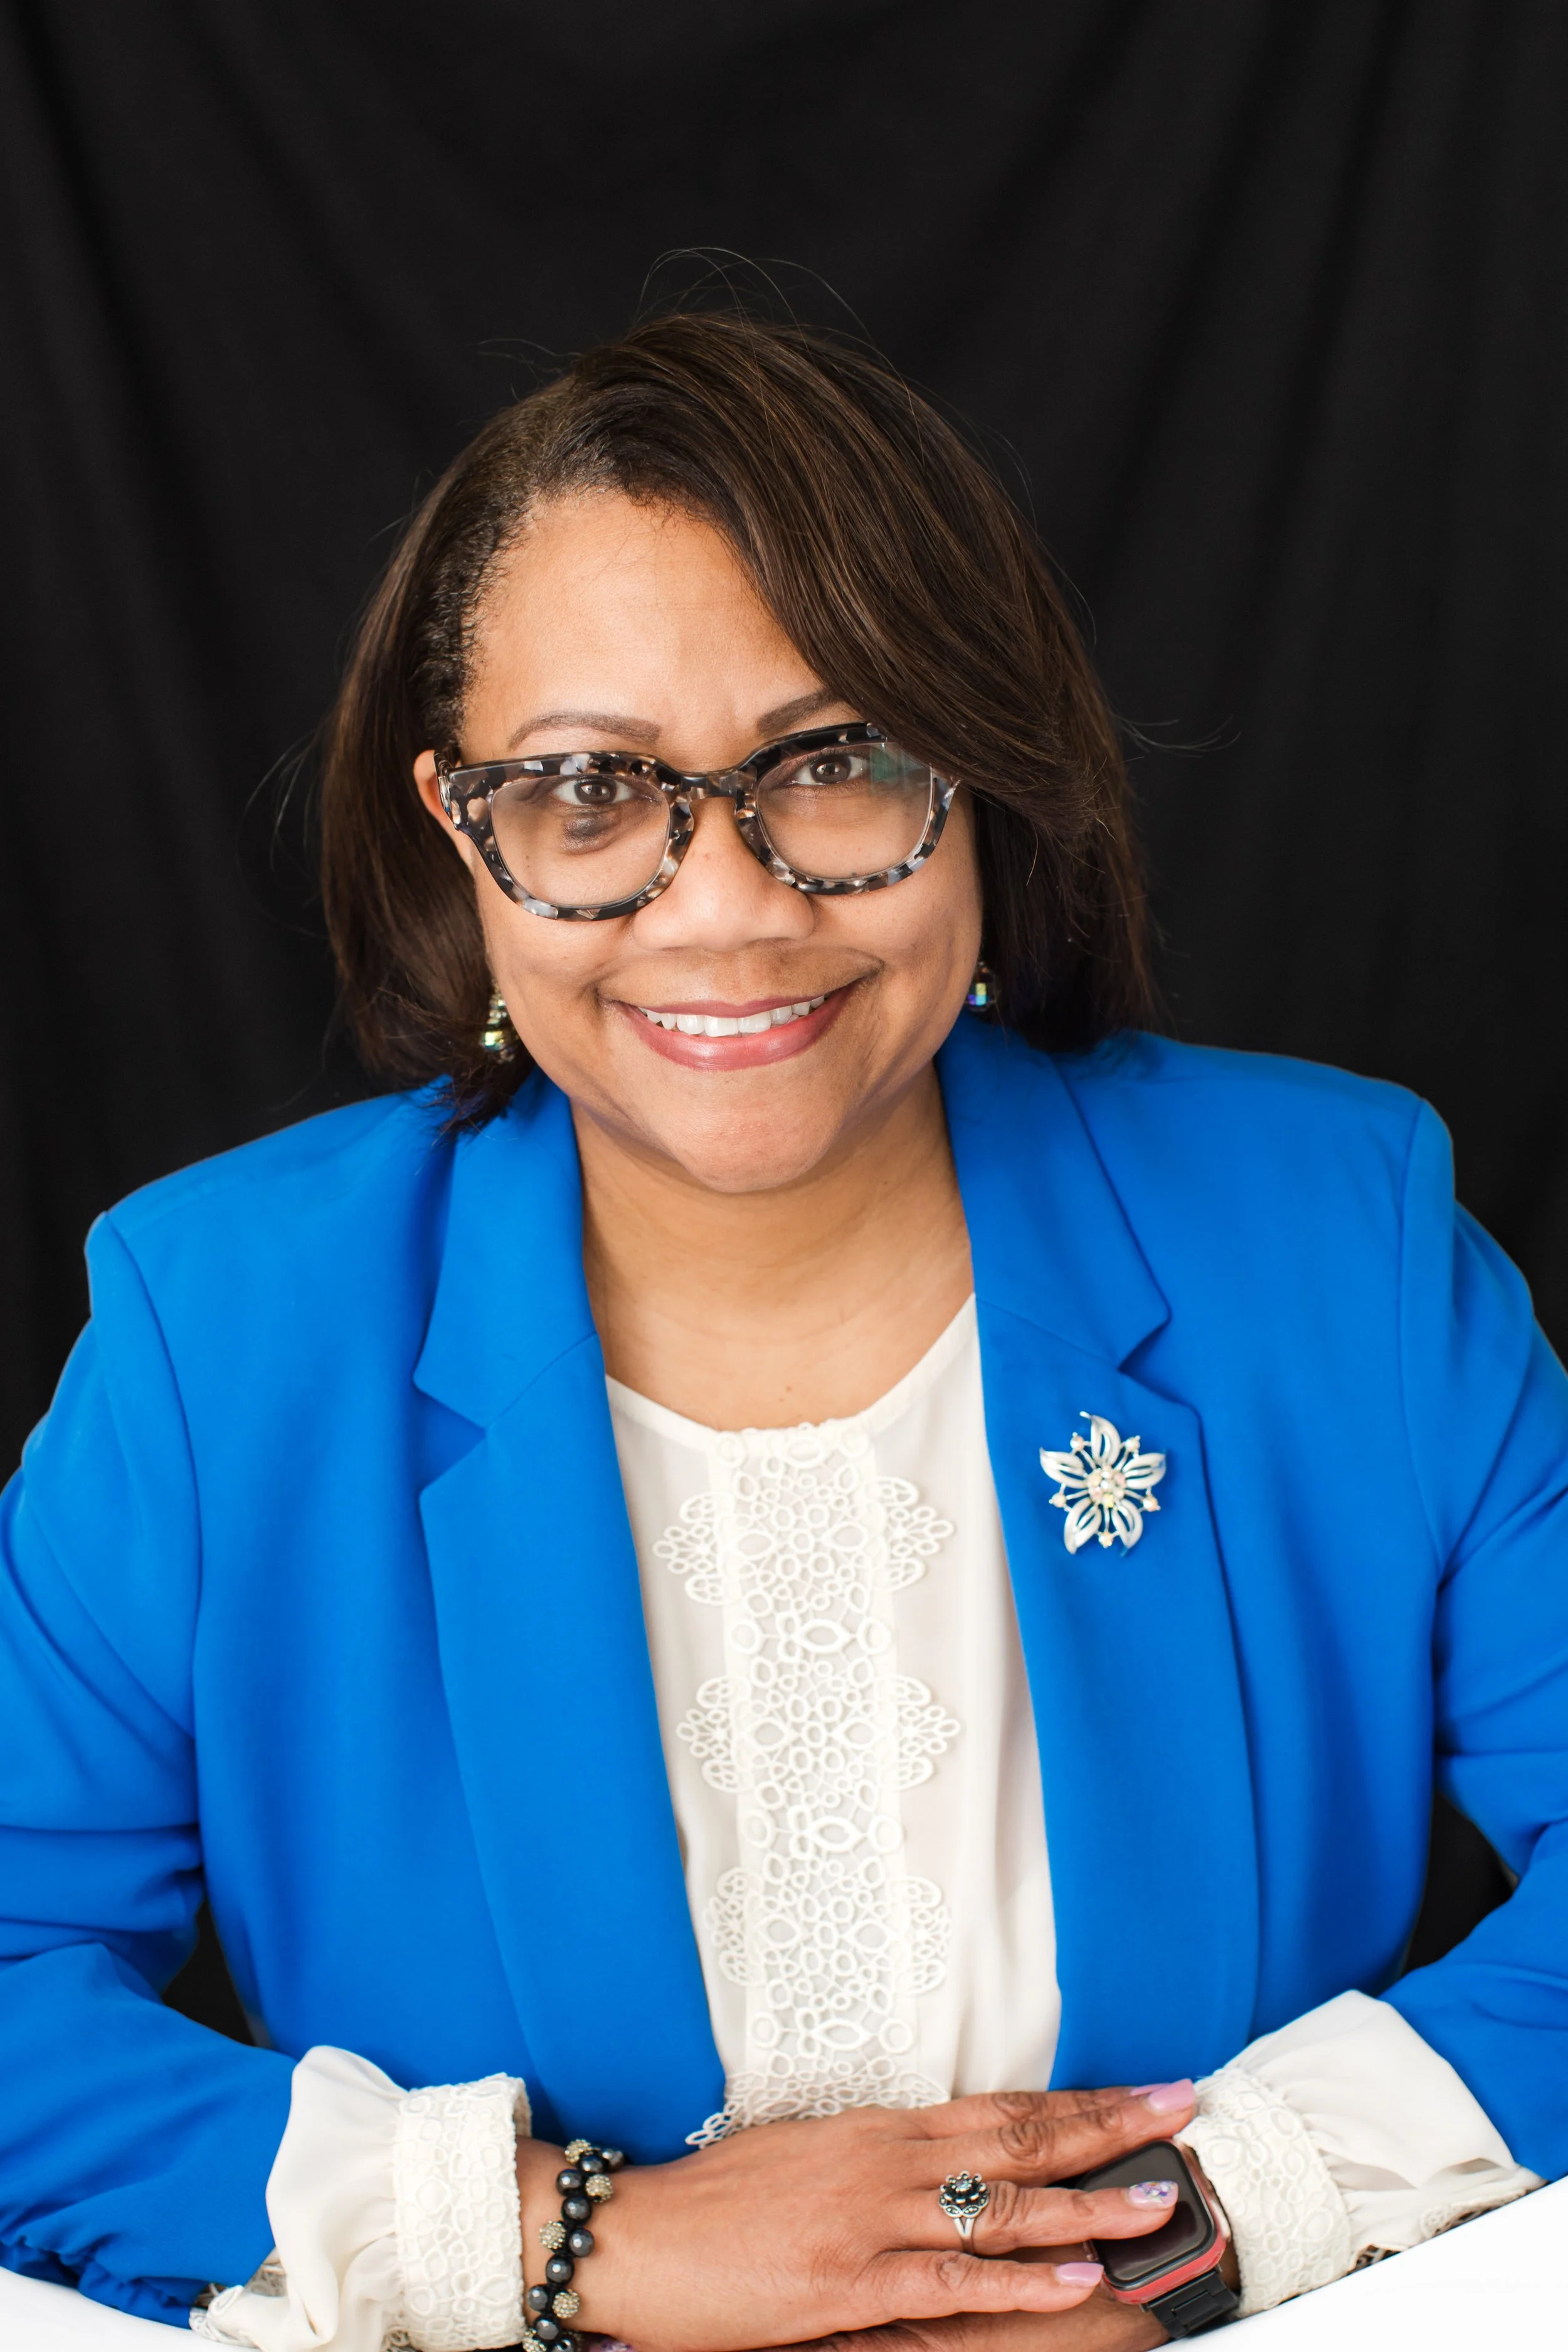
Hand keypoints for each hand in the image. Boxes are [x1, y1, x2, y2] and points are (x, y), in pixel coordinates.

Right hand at [516, 2082, 1196, 2351]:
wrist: (638, 2235)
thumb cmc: (718, 2201)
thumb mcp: (809, 2156)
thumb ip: (882, 2159)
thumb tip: (947, 2160)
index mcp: (880, 2128)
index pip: (1004, 2107)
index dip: (1081, 2100)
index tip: (1145, 2091)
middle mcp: (887, 2162)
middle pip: (1020, 2139)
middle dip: (1108, 2127)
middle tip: (1181, 2113)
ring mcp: (871, 2221)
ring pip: (1003, 2207)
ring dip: (1088, 2204)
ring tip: (1154, 2199)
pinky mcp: (849, 2283)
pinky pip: (952, 2280)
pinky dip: (1020, 2280)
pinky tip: (1072, 2277)